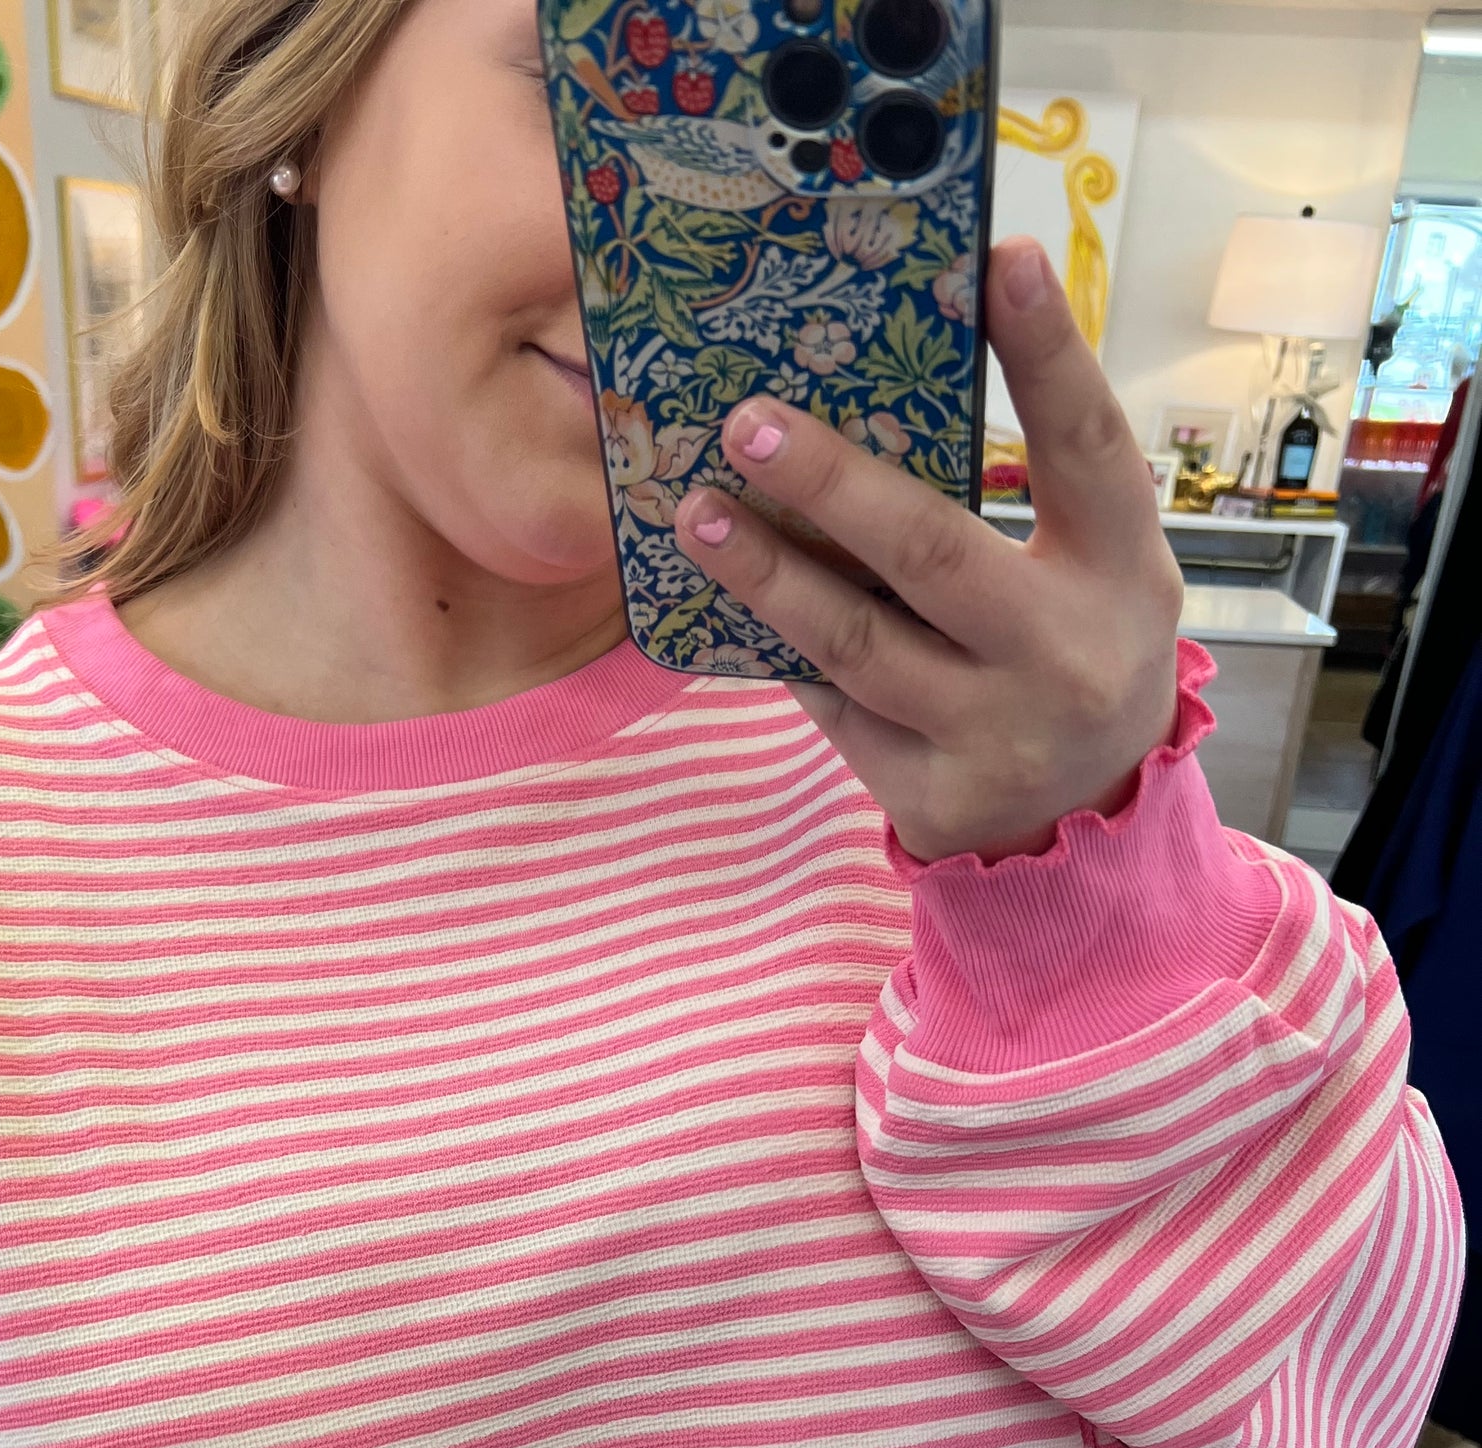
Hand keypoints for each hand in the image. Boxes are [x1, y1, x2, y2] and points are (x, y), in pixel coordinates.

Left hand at [672, 236, 1185, 863]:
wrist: (1090, 817)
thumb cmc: (1073, 646)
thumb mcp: (1095, 566)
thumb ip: (1030, 493)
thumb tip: (895, 380)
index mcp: (1121, 568)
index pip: (1087, 446)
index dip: (1048, 353)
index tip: (1003, 259)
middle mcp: (1061, 651)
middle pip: (930, 552)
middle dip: (829, 482)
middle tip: (747, 424)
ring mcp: (993, 731)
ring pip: (855, 642)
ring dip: (765, 573)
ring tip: (697, 515)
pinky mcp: (932, 792)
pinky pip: (832, 706)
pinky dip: (779, 647)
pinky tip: (724, 600)